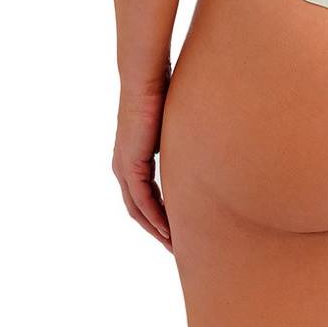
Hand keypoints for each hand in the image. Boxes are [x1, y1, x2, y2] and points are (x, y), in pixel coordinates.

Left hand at [112, 81, 171, 250]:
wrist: (146, 78)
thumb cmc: (163, 91)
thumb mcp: (174, 124)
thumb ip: (181, 139)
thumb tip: (204, 140)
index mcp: (133, 158)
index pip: (145, 196)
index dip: (160, 215)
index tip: (178, 230)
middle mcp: (123, 166)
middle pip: (139, 210)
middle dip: (157, 230)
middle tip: (177, 248)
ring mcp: (123, 167)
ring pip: (138, 210)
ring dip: (156, 230)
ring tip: (175, 246)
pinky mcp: (129, 165)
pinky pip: (141, 201)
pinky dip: (155, 218)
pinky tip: (169, 230)